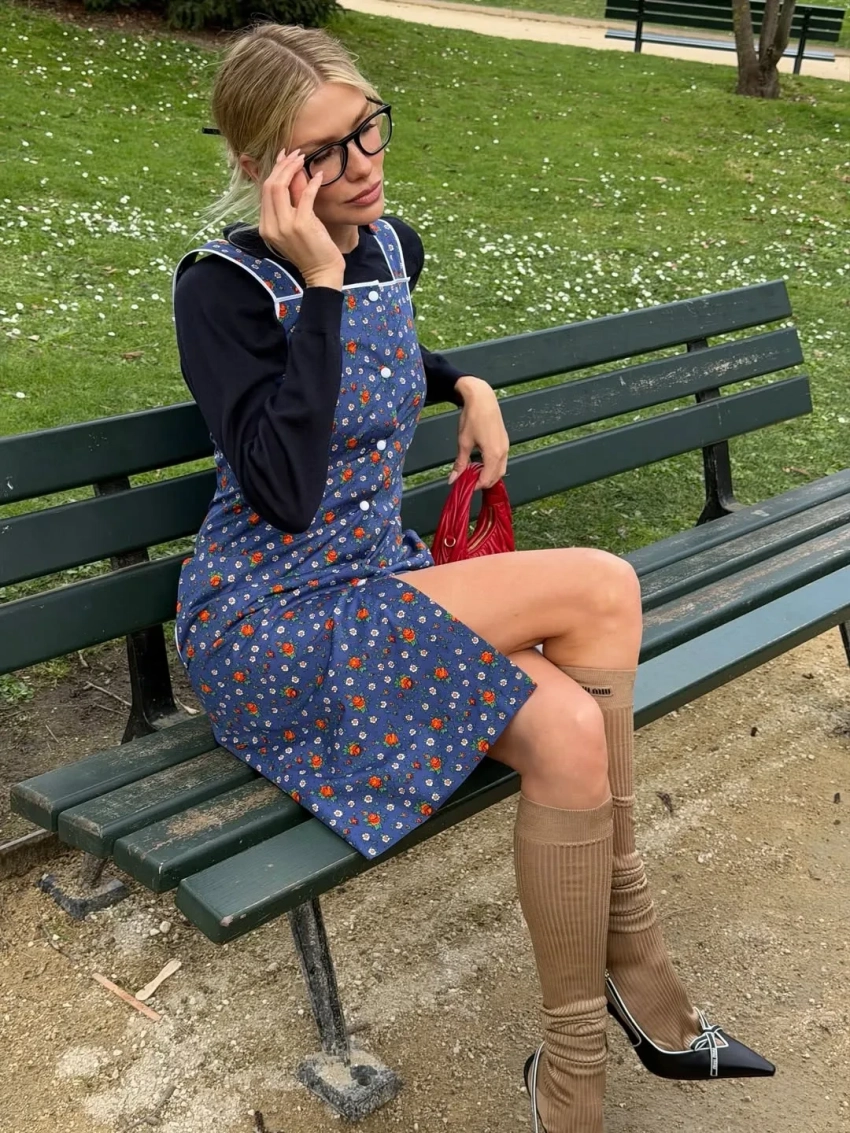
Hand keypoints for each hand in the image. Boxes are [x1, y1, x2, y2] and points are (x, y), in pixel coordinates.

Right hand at [258, 150, 345, 287]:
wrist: (321, 273)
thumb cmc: (310, 249)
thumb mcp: (296, 224)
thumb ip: (293, 200)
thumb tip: (293, 172)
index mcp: (266, 226)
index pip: (265, 191)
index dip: (274, 171)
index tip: (284, 158)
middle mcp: (271, 226)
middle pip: (269, 186)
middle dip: (282, 166)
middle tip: (295, 154)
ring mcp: (285, 226)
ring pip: (280, 187)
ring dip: (292, 169)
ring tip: (303, 159)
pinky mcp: (302, 225)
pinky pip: (305, 197)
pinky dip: (312, 184)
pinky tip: (318, 176)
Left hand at [449, 376, 508, 489]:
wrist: (482, 398)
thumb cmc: (473, 417)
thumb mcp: (464, 442)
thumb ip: (460, 463)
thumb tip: (453, 479)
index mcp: (493, 454)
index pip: (487, 479)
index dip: (476, 486)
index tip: (465, 486)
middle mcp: (503, 452)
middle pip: (496, 477)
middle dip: (484, 482)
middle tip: (469, 482)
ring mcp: (506, 446)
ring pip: (501, 469)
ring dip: (489, 475)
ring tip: (474, 473)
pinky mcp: (505, 441)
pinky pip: (502, 460)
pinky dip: (493, 466)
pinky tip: (481, 463)